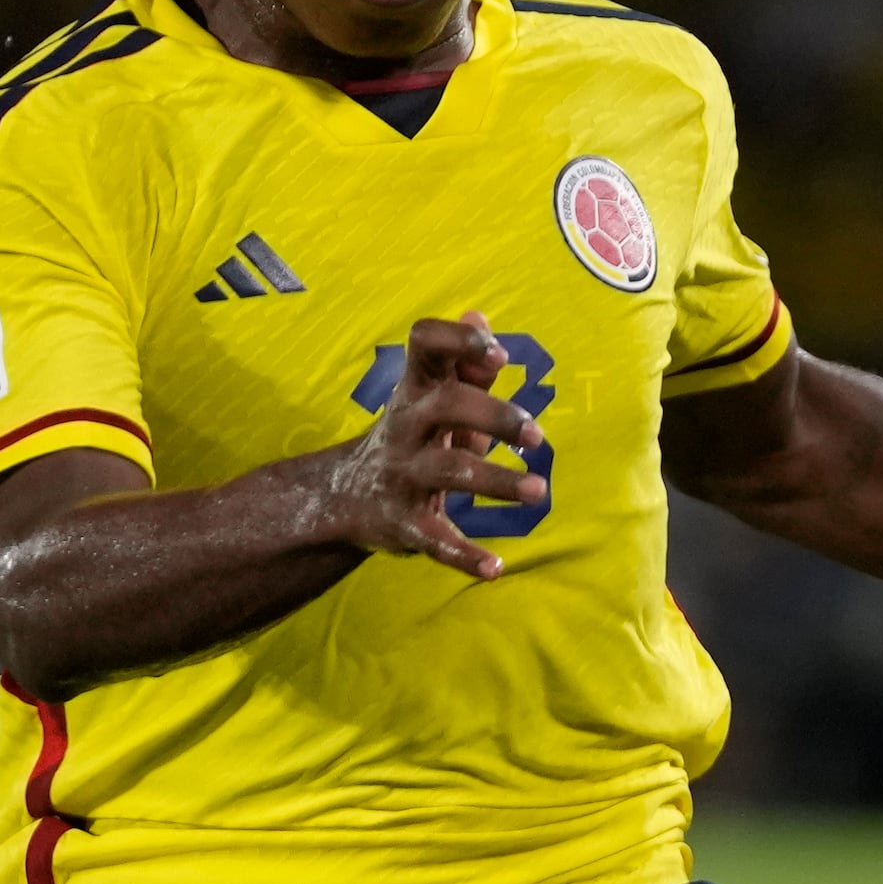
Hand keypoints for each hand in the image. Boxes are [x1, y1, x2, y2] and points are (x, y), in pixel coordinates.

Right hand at [326, 314, 547, 579]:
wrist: (345, 497)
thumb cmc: (412, 436)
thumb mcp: (431, 398)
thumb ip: (463, 363)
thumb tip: (481, 314)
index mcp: (415, 389)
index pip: (425, 344)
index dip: (459, 341)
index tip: (496, 355)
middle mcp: (406, 426)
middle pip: (449, 406)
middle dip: (495, 416)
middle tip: (537, 436)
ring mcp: (403, 474)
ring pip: (450, 471)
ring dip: (497, 482)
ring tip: (538, 492)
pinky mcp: (405, 522)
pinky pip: (436, 538)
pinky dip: (465, 557)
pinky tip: (495, 569)